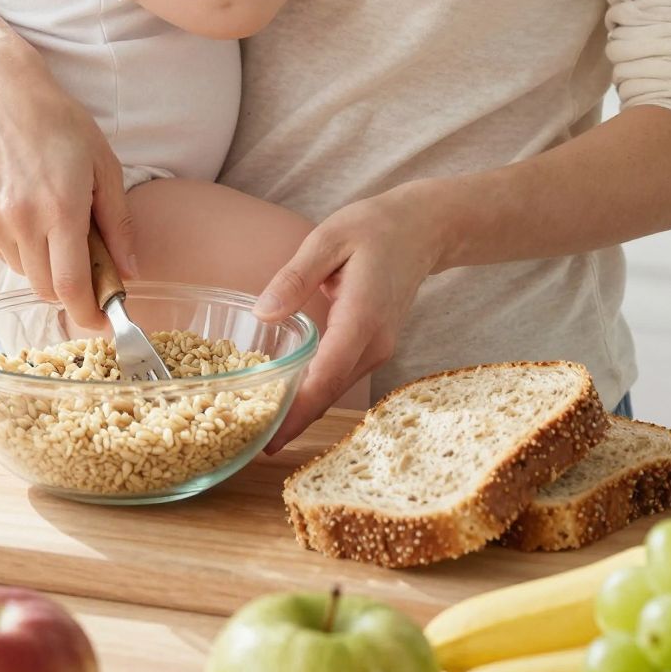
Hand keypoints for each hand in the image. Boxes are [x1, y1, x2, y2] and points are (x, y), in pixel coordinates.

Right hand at [0, 45, 135, 331]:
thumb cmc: (58, 122)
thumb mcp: (103, 165)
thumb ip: (118, 223)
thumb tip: (130, 270)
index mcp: (60, 209)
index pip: (71, 288)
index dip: (89, 316)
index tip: (105, 324)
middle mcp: (20, 221)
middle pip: (46, 290)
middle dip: (71, 292)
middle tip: (88, 272)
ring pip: (23, 273)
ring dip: (45, 266)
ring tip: (55, 224)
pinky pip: (3, 252)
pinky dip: (22, 247)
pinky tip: (29, 212)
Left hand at [253, 183, 449, 448]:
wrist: (422, 231)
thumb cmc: (373, 229)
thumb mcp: (328, 240)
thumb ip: (295, 278)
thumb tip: (263, 315)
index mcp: (361, 317)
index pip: (326, 376)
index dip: (297, 410)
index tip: (269, 436)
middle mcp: (374, 343)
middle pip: (329, 392)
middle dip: (292, 421)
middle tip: (248, 442)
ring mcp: (378, 349)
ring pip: (335, 389)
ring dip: (302, 410)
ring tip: (258, 426)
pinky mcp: (375, 348)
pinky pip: (340, 377)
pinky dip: (314, 392)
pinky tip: (285, 398)